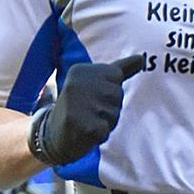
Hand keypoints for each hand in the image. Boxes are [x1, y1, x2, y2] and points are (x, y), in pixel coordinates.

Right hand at [28, 55, 143, 165]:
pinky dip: (99, 135)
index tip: (90, 96)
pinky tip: (84, 133)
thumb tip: (142, 58)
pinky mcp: (84, 126)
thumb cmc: (79, 107)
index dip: (108, 91)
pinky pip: (106, 130)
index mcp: (81, 70)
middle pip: (117, 95)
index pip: (116, 75)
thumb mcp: (95, 82)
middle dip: (109, 107)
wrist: (50, 136)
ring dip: (105, 122)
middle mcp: (78, 84)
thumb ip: (119, 70)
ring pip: (114, 114)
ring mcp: (80, 105)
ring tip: (86, 122)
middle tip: (88, 112)